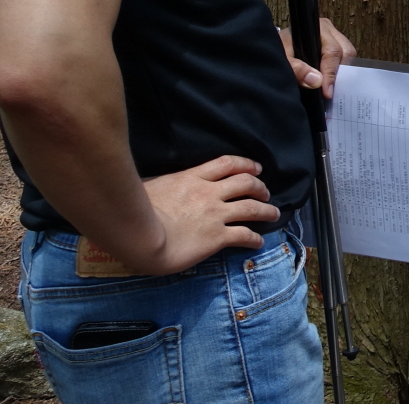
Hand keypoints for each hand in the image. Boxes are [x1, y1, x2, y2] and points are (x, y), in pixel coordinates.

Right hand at [126, 155, 279, 274]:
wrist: (138, 234)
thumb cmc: (134, 210)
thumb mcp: (149, 186)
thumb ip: (162, 185)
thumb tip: (157, 185)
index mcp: (191, 178)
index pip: (226, 164)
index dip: (245, 164)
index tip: (256, 168)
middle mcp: (208, 193)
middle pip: (245, 183)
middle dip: (259, 187)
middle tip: (266, 192)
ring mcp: (215, 214)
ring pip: (251, 208)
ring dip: (266, 211)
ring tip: (273, 214)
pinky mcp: (217, 237)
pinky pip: (243, 235)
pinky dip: (254, 239)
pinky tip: (258, 243)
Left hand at [279, 17, 355, 98]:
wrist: (272, 47)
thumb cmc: (278, 50)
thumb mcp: (283, 60)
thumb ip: (297, 69)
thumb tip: (316, 81)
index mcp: (318, 28)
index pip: (333, 52)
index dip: (331, 73)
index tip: (327, 92)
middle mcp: (329, 30)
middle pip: (346, 52)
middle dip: (339, 73)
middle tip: (328, 91)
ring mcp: (334, 36)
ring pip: (348, 55)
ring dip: (341, 72)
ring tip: (329, 86)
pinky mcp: (335, 44)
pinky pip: (345, 58)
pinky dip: (339, 71)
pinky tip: (330, 81)